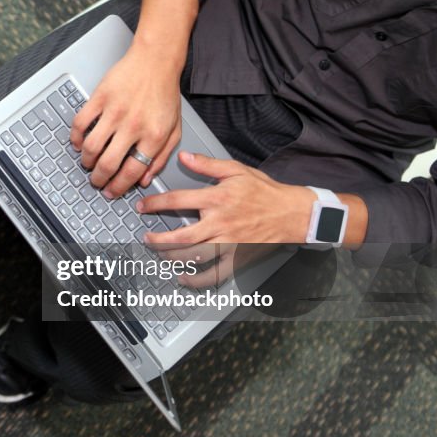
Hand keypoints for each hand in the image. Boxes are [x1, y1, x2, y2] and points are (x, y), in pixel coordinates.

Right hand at [70, 44, 181, 196]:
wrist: (156, 60)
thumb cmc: (165, 93)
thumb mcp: (174, 129)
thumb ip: (161, 157)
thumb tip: (144, 180)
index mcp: (153, 135)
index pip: (131, 171)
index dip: (118, 187)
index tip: (111, 191)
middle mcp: (133, 125)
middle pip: (108, 164)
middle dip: (98, 179)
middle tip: (96, 181)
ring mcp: (114, 111)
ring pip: (91, 147)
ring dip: (86, 161)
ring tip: (88, 163)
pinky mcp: (100, 97)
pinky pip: (81, 123)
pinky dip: (76, 137)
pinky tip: (79, 143)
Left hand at [138, 151, 316, 286]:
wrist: (294, 213)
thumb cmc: (266, 192)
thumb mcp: (236, 170)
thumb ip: (207, 165)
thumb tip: (184, 156)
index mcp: (217, 199)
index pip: (177, 201)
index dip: (155, 204)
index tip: (142, 207)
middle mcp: (220, 223)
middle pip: (181, 236)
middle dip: (158, 239)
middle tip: (146, 238)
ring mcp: (229, 243)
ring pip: (193, 256)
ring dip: (171, 257)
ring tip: (159, 254)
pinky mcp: (238, 258)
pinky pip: (214, 274)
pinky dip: (197, 279)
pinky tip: (184, 277)